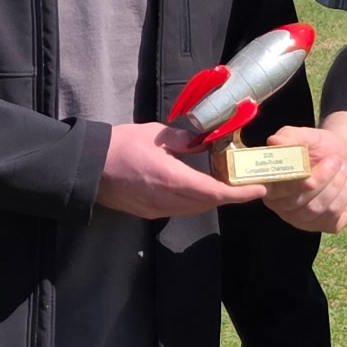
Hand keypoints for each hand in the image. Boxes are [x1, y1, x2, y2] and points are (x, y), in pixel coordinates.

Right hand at [97, 122, 265, 218]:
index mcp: (172, 179)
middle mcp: (167, 200)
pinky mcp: (148, 212)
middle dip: (229, 196)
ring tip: (225, 185)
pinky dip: (195, 202)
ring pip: (194, 210)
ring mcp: (157, 209)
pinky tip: (197, 188)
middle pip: (208, 204)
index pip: (214, 192)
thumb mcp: (156, 134)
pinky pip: (179, 210)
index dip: (239, 194)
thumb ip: (184, 138)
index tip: (258, 190)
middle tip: (245, 183)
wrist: (88, 168)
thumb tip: (203, 139)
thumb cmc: (120, 146)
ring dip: (211, 200)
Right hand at [257, 123, 346, 232]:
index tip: (308, 172)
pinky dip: (344, 194)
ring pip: (315, 209)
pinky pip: (331, 215)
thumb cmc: (323, 148)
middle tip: (336, 160)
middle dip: (321, 180)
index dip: (289, 184)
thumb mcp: (308, 137)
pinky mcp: (323, 225)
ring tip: (344, 167)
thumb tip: (274, 142)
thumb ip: (290, 137)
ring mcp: (302, 218)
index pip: (272, 191)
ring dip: (335, 185)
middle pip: (296, 202)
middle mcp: (281, 204)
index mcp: (270, 183)